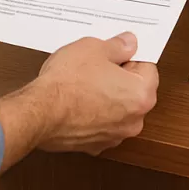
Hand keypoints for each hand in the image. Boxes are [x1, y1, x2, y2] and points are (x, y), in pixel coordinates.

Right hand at [29, 33, 157, 155]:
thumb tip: (129, 44)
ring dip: (107, 97)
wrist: (40, 112)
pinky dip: (93, 114)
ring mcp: (114, 136)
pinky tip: (78, 101)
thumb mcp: (94, 48)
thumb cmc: (67, 83)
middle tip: (99, 65)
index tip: (118, 52)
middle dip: (120, 78)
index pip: (149, 68)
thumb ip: (118, 46)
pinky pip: (100, 123)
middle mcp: (133, 120)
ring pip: (117, 109)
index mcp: (141, 95)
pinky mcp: (94, 145)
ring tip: (84, 82)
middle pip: (135, 91)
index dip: (131, 56)